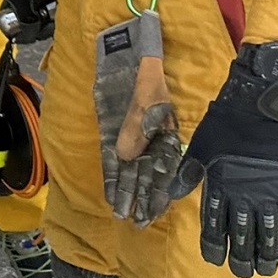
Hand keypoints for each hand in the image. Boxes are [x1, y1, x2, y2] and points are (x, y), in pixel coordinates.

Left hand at [105, 76, 182, 226]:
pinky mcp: (113, 133)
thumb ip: (137, 127)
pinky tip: (110, 194)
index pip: (165, 171)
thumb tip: (127, 157)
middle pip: (148, 175)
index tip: (155, 211)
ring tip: (123, 215)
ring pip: (130, 171)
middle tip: (138, 223)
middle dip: (143, 199)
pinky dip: (111, 176)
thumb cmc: (146, 76)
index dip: (160, 192)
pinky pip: (112, 159)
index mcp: (167, 135)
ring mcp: (131, 138)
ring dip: (127, 192)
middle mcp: (151, 142)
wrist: (129, 54)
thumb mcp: (146, 99)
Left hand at [170, 42, 277, 277]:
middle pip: (241, 237)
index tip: (214, 259)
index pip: (214, 227)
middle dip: (240, 258)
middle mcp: (242, 195)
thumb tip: (171, 194)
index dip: (214, 247)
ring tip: (264, 268)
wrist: (255, 108)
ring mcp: (267, 193)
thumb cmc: (224, 126)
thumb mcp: (199, 148)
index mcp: (218, 186)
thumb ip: (188, 174)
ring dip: (266, 255)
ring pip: (267, 235)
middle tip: (242, 271)